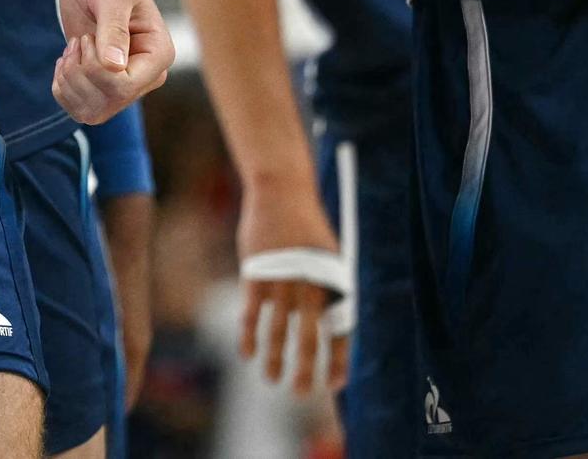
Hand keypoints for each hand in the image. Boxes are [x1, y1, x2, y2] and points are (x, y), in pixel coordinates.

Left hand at [51, 0, 173, 123]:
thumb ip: (113, 30)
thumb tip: (114, 67)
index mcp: (158, 55)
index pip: (125, 87)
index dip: (95, 69)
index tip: (89, 38)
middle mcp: (144, 75)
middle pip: (107, 102)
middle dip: (80, 74)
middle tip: (80, 41)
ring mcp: (123, 83)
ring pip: (91, 112)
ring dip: (70, 82)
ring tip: (73, 49)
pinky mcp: (101, 84)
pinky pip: (78, 108)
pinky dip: (62, 87)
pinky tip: (66, 60)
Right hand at [236, 177, 350, 395]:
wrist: (283, 192)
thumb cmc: (308, 228)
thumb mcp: (329, 257)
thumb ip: (329, 291)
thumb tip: (330, 330)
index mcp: (334, 283)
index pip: (341, 333)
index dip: (339, 362)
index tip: (334, 384)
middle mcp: (310, 285)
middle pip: (308, 340)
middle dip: (305, 372)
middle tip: (300, 395)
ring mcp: (281, 279)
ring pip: (276, 331)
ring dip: (274, 360)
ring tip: (272, 380)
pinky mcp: (256, 272)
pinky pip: (251, 313)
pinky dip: (248, 336)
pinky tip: (247, 354)